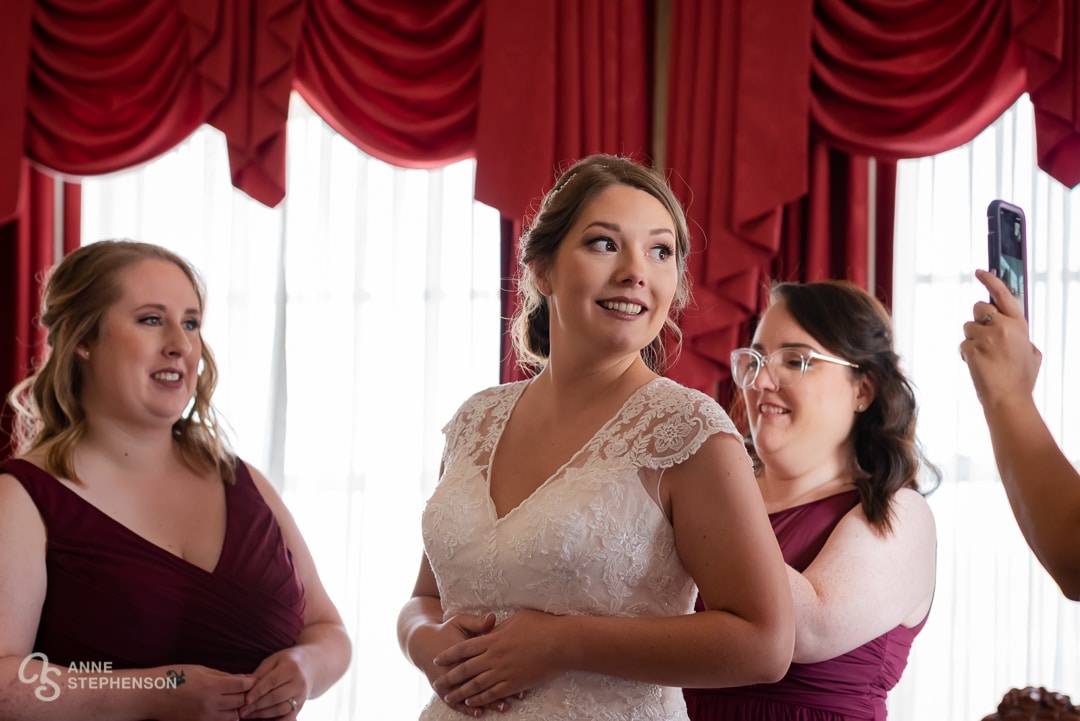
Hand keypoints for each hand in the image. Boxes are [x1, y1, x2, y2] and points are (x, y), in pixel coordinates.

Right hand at [151, 664, 254, 720]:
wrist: (150, 696)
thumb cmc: (175, 677)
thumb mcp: (201, 670)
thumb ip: (223, 675)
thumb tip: (244, 678)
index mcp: (211, 686)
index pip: (242, 685)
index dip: (250, 681)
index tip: (252, 679)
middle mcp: (210, 704)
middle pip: (241, 702)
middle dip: (246, 695)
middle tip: (245, 690)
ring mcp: (204, 718)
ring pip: (234, 717)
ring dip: (237, 708)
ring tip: (233, 700)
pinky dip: (225, 718)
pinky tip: (222, 710)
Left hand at [240, 648, 308, 718]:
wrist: (311, 667)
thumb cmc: (286, 662)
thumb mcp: (273, 661)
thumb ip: (260, 673)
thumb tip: (244, 686)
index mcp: (292, 668)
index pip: (272, 682)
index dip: (257, 692)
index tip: (245, 700)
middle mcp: (299, 683)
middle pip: (276, 697)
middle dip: (257, 706)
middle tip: (242, 711)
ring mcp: (302, 696)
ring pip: (281, 709)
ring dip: (262, 714)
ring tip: (248, 716)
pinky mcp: (301, 706)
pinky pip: (289, 718)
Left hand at [432, 608, 561, 709]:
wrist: (562, 642)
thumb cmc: (542, 625)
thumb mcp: (516, 619)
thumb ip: (498, 628)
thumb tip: (488, 630)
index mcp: (492, 639)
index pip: (464, 648)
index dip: (449, 654)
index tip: (437, 659)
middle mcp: (494, 657)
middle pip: (465, 669)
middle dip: (449, 677)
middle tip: (436, 683)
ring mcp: (504, 672)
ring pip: (476, 685)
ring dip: (461, 692)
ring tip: (449, 697)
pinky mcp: (515, 684)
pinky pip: (493, 693)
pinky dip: (481, 699)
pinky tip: (471, 703)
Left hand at [960, 269, 1041, 408]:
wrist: (1009, 399)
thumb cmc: (1020, 379)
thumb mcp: (1032, 354)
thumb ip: (1023, 339)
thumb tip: (1019, 335)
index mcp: (1019, 325)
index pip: (1003, 295)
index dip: (991, 280)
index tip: (980, 271)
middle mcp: (1003, 326)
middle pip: (979, 308)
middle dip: (978, 321)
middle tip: (986, 340)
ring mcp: (986, 337)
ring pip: (968, 327)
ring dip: (972, 339)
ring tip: (985, 357)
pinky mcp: (971, 348)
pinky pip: (963, 344)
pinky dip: (967, 354)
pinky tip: (978, 366)